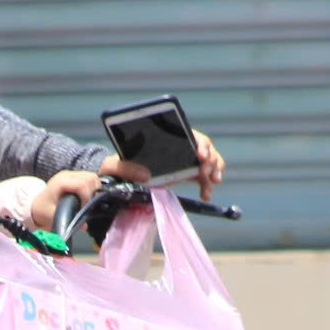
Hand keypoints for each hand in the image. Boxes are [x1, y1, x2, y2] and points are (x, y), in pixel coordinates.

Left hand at [30, 170, 102, 231]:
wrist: (38, 204)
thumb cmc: (43, 210)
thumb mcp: (52, 217)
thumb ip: (68, 220)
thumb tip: (85, 226)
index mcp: (61, 182)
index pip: (82, 184)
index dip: (87, 197)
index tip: (84, 208)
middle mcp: (67, 175)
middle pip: (90, 178)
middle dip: (93, 192)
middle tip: (88, 205)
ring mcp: (72, 174)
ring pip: (92, 177)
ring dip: (94, 189)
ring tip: (89, 201)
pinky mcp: (75, 176)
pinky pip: (90, 179)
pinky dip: (92, 188)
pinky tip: (87, 197)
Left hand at [100, 128, 226, 200]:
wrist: (122, 175)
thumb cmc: (118, 164)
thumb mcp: (115, 165)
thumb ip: (125, 167)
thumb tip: (144, 174)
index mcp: (165, 138)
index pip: (189, 134)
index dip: (199, 143)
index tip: (200, 154)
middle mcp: (179, 146)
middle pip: (204, 147)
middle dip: (211, 159)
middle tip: (207, 174)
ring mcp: (184, 159)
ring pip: (209, 161)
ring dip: (214, 171)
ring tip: (210, 185)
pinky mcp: (187, 173)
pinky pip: (204, 177)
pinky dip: (208, 185)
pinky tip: (205, 195)